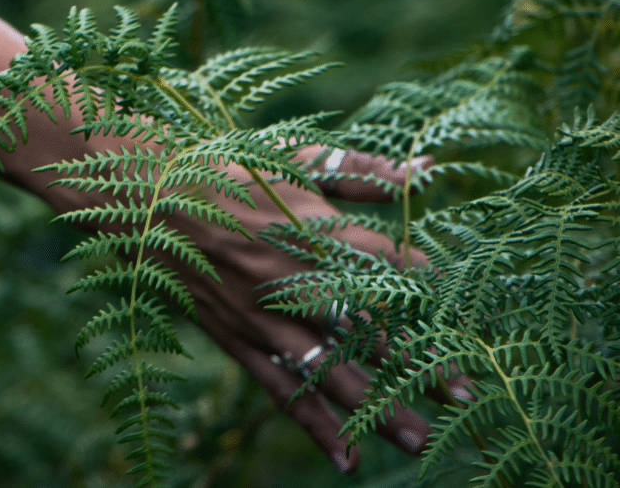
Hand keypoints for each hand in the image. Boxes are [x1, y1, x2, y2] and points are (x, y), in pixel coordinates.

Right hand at [154, 147, 470, 472]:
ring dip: (376, 409)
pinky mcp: (238, 341)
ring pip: (329, 374)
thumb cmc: (230, 174)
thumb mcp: (293, 161)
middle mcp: (291, 281)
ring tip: (421, 439)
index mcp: (310, 230)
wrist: (151, 198)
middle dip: (418, 363)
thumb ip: (360, 170)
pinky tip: (346, 459)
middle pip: (367, 332)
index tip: (453, 301)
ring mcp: (263, 318)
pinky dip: (313, 426)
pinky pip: (280, 390)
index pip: (384, 263)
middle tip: (467, 394)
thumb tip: (425, 167)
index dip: (421, 282)